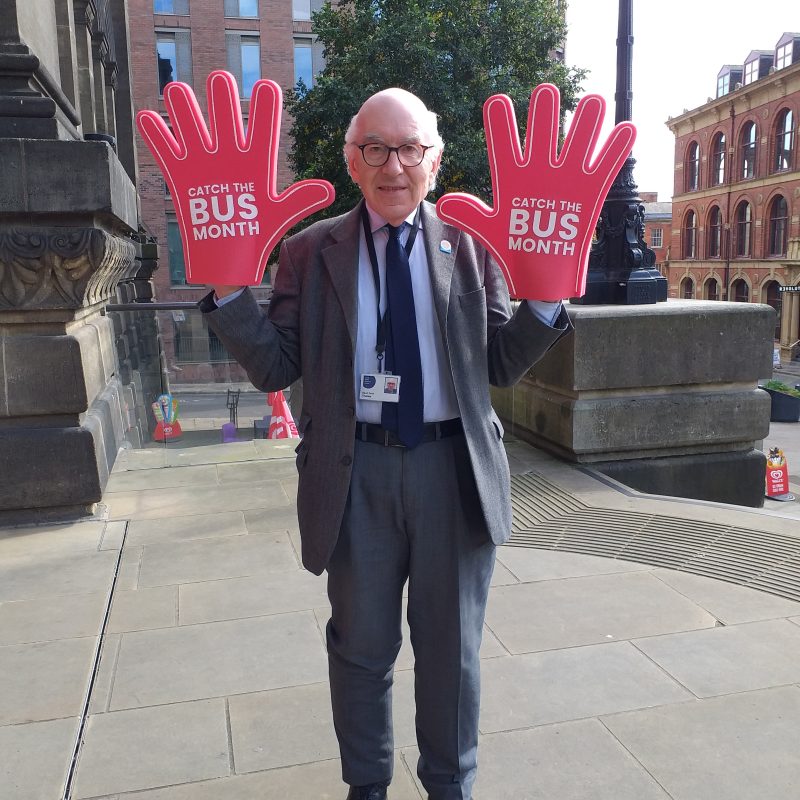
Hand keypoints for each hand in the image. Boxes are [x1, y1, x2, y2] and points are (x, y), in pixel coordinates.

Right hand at [136, 71, 334, 285]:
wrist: (229, 260)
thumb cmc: (257, 235)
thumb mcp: (279, 216)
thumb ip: (300, 200)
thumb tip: (329, 190)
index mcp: (256, 161)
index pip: (263, 128)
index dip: (264, 107)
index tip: (266, 87)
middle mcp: (230, 154)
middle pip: (225, 116)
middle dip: (222, 98)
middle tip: (221, 81)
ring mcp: (204, 162)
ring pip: (191, 125)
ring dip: (183, 108)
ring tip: (177, 92)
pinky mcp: (181, 175)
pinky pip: (166, 151)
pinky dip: (155, 135)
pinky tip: (147, 117)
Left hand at [436, 84, 634, 299]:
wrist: (539, 274)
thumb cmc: (512, 248)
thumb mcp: (488, 230)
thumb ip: (469, 214)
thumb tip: (445, 204)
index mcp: (512, 177)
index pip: (505, 146)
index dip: (501, 125)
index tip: (497, 102)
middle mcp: (539, 171)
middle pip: (543, 136)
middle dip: (545, 115)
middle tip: (546, 93)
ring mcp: (565, 179)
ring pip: (576, 144)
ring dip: (585, 125)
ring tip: (592, 103)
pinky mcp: (589, 192)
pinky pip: (604, 168)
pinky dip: (616, 151)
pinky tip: (625, 131)